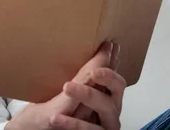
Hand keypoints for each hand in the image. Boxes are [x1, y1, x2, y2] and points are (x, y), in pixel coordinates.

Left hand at [5, 42, 124, 129]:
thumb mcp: (64, 93)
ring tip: (68, 87)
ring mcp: (105, 125)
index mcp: (104, 95)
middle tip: (92, 71)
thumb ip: (82, 75)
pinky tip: (57, 118)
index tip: (107, 47)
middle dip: (108, 77)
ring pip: (107, 108)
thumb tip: (98, 47)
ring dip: (88, 95)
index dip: (111, 62)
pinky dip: (74, 124)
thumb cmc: (52, 114)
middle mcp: (109, 110)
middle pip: (118, 90)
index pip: (113, 76)